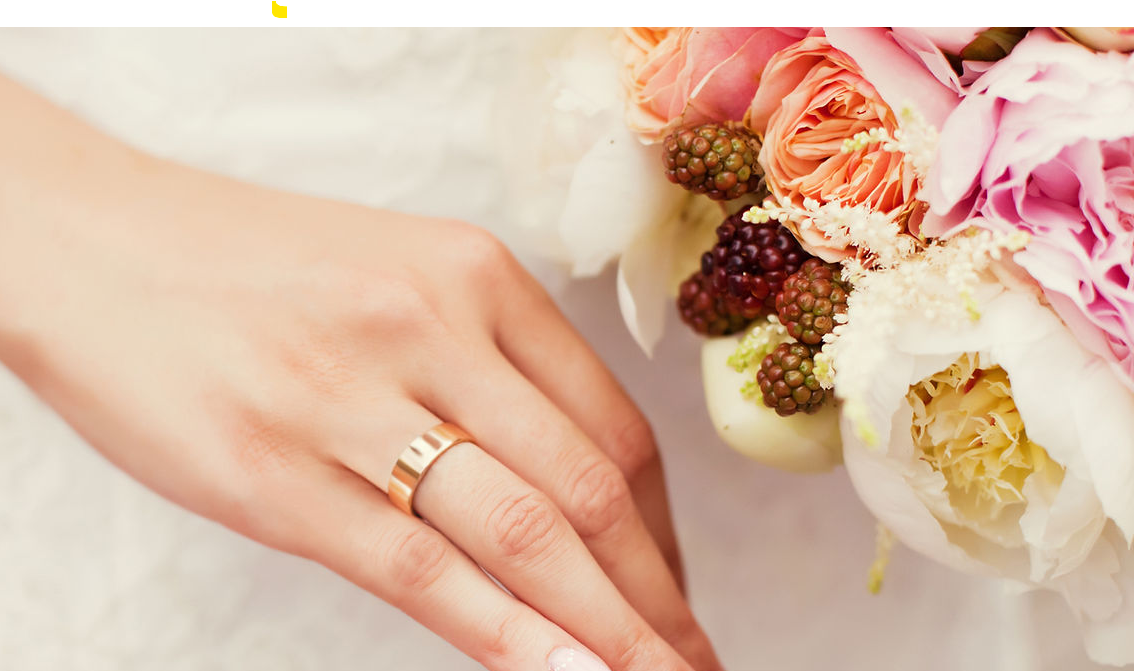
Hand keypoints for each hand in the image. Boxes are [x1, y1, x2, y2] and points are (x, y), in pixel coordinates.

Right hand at [0, 76, 721, 670]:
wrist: (99, 248)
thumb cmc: (254, 270)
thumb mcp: (398, 278)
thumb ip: (486, 369)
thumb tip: (562, 486)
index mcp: (476, 276)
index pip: (613, 424)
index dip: (662, 529)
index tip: (674, 588)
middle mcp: (432, 328)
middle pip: (589, 487)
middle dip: (655, 595)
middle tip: (689, 660)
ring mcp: (354, 402)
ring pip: (524, 533)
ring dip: (606, 628)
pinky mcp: (279, 476)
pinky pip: (422, 571)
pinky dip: (508, 636)